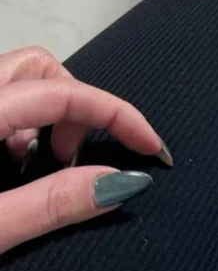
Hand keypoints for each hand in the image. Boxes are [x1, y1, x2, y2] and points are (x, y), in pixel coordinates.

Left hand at [0, 46, 166, 252]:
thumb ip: (49, 204)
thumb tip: (121, 182)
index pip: (63, 92)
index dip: (117, 115)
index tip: (151, 148)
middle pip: (38, 67)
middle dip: (77, 104)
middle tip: (75, 159)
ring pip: (15, 82)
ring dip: (46, 116)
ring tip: (46, 167)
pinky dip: (18, 127)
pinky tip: (13, 171)